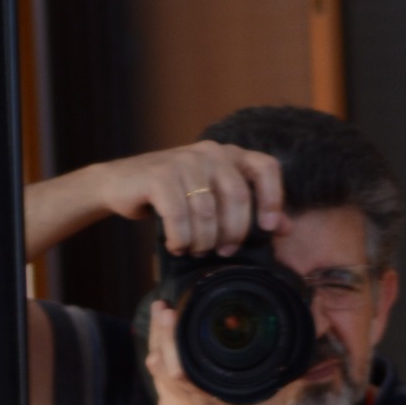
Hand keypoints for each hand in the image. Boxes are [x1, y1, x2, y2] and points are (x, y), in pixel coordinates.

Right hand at [24, 142, 283, 263]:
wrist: (121, 185)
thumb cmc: (174, 196)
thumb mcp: (213, 199)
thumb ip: (249, 210)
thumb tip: (285, 228)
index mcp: (230, 154)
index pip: (266, 167)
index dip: (273, 199)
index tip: (268, 229)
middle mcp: (210, 152)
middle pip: (238, 197)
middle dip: (233, 233)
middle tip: (223, 252)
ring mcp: (184, 160)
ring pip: (207, 212)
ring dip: (202, 241)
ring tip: (194, 250)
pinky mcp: (159, 175)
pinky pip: (179, 215)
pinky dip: (180, 238)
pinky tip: (176, 244)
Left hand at [146, 300, 293, 404]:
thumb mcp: (274, 393)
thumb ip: (276, 361)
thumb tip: (291, 326)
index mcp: (211, 403)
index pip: (176, 365)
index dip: (167, 336)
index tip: (167, 312)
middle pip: (159, 365)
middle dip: (158, 332)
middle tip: (161, 308)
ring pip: (156, 376)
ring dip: (159, 349)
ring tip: (163, 324)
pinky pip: (160, 390)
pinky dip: (163, 371)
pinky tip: (168, 355)